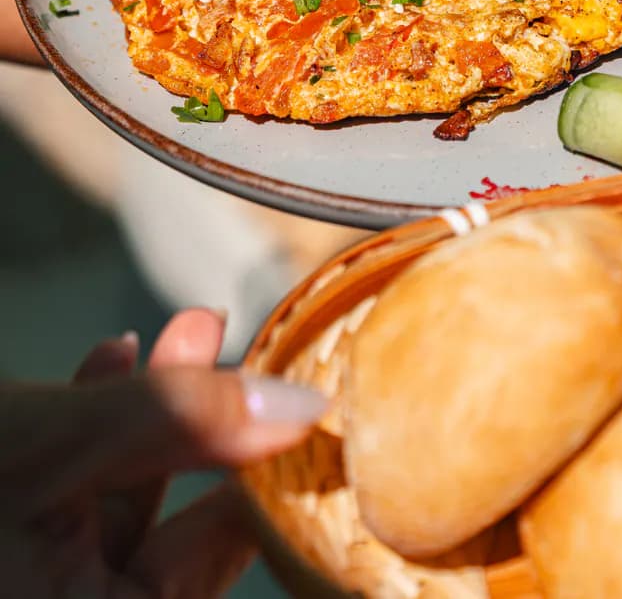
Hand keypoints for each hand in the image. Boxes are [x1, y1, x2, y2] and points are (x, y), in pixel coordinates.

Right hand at [0, 308, 326, 596]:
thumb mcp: (66, 440)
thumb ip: (186, 423)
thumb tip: (302, 407)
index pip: (211, 568)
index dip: (269, 489)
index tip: (312, 417)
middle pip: (174, 540)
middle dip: (213, 429)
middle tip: (255, 362)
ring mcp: (38, 580)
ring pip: (127, 502)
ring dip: (159, 410)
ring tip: (194, 328)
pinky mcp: (17, 543)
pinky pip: (79, 494)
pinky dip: (102, 427)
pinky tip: (115, 358)